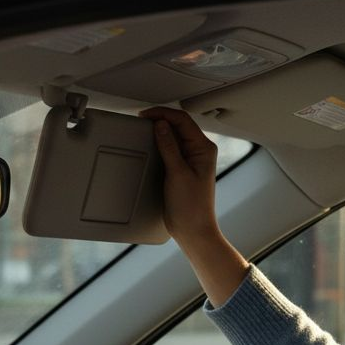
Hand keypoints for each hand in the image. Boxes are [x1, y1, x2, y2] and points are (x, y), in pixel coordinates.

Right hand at [140, 107, 248, 305]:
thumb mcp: (177, 174)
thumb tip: (161, 125)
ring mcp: (191, 159)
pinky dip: (159, 144)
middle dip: (160, 119)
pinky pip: (170, 149)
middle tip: (141, 121)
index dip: (163, 114)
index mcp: (204, 148)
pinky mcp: (182, 169)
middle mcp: (199, 151)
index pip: (183, 121)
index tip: (145, 116)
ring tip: (143, 130)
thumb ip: (169, 147)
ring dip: (159, 131)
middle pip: (179, 126)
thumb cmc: (192, 207)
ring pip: (174, 136)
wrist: (193, 230)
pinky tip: (149, 146)